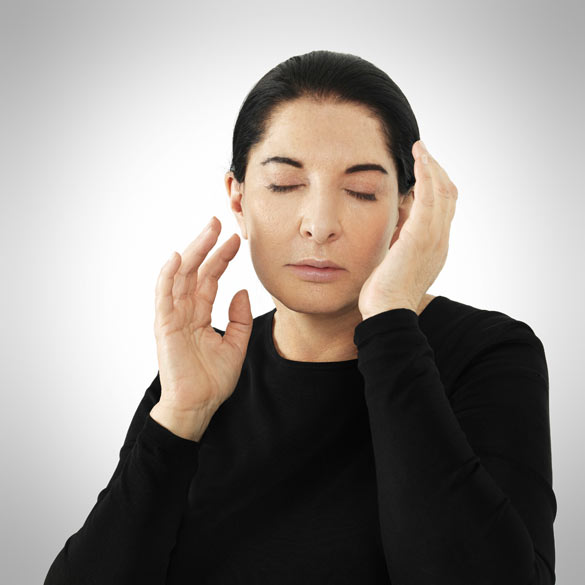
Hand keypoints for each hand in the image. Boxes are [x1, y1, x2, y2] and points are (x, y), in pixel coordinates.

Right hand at [153, 216, 252, 418]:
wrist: (199, 405)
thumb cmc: (213, 380)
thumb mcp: (236, 345)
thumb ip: (240, 318)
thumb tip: (243, 292)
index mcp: (200, 313)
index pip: (210, 278)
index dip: (222, 257)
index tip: (236, 239)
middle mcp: (185, 310)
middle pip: (195, 271)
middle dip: (207, 245)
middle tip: (218, 221)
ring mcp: (173, 316)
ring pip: (181, 276)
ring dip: (193, 251)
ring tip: (207, 230)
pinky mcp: (165, 325)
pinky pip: (164, 296)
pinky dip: (168, 276)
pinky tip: (178, 257)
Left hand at [358, 140, 457, 318]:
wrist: (386, 312)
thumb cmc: (384, 293)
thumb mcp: (395, 261)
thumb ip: (399, 240)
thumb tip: (395, 220)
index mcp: (435, 247)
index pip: (443, 209)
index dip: (437, 187)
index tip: (424, 170)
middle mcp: (440, 240)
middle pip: (447, 196)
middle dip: (436, 171)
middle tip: (423, 154)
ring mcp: (433, 238)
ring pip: (441, 192)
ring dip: (431, 166)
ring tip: (420, 149)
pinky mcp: (420, 235)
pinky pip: (428, 197)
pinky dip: (426, 174)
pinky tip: (419, 158)